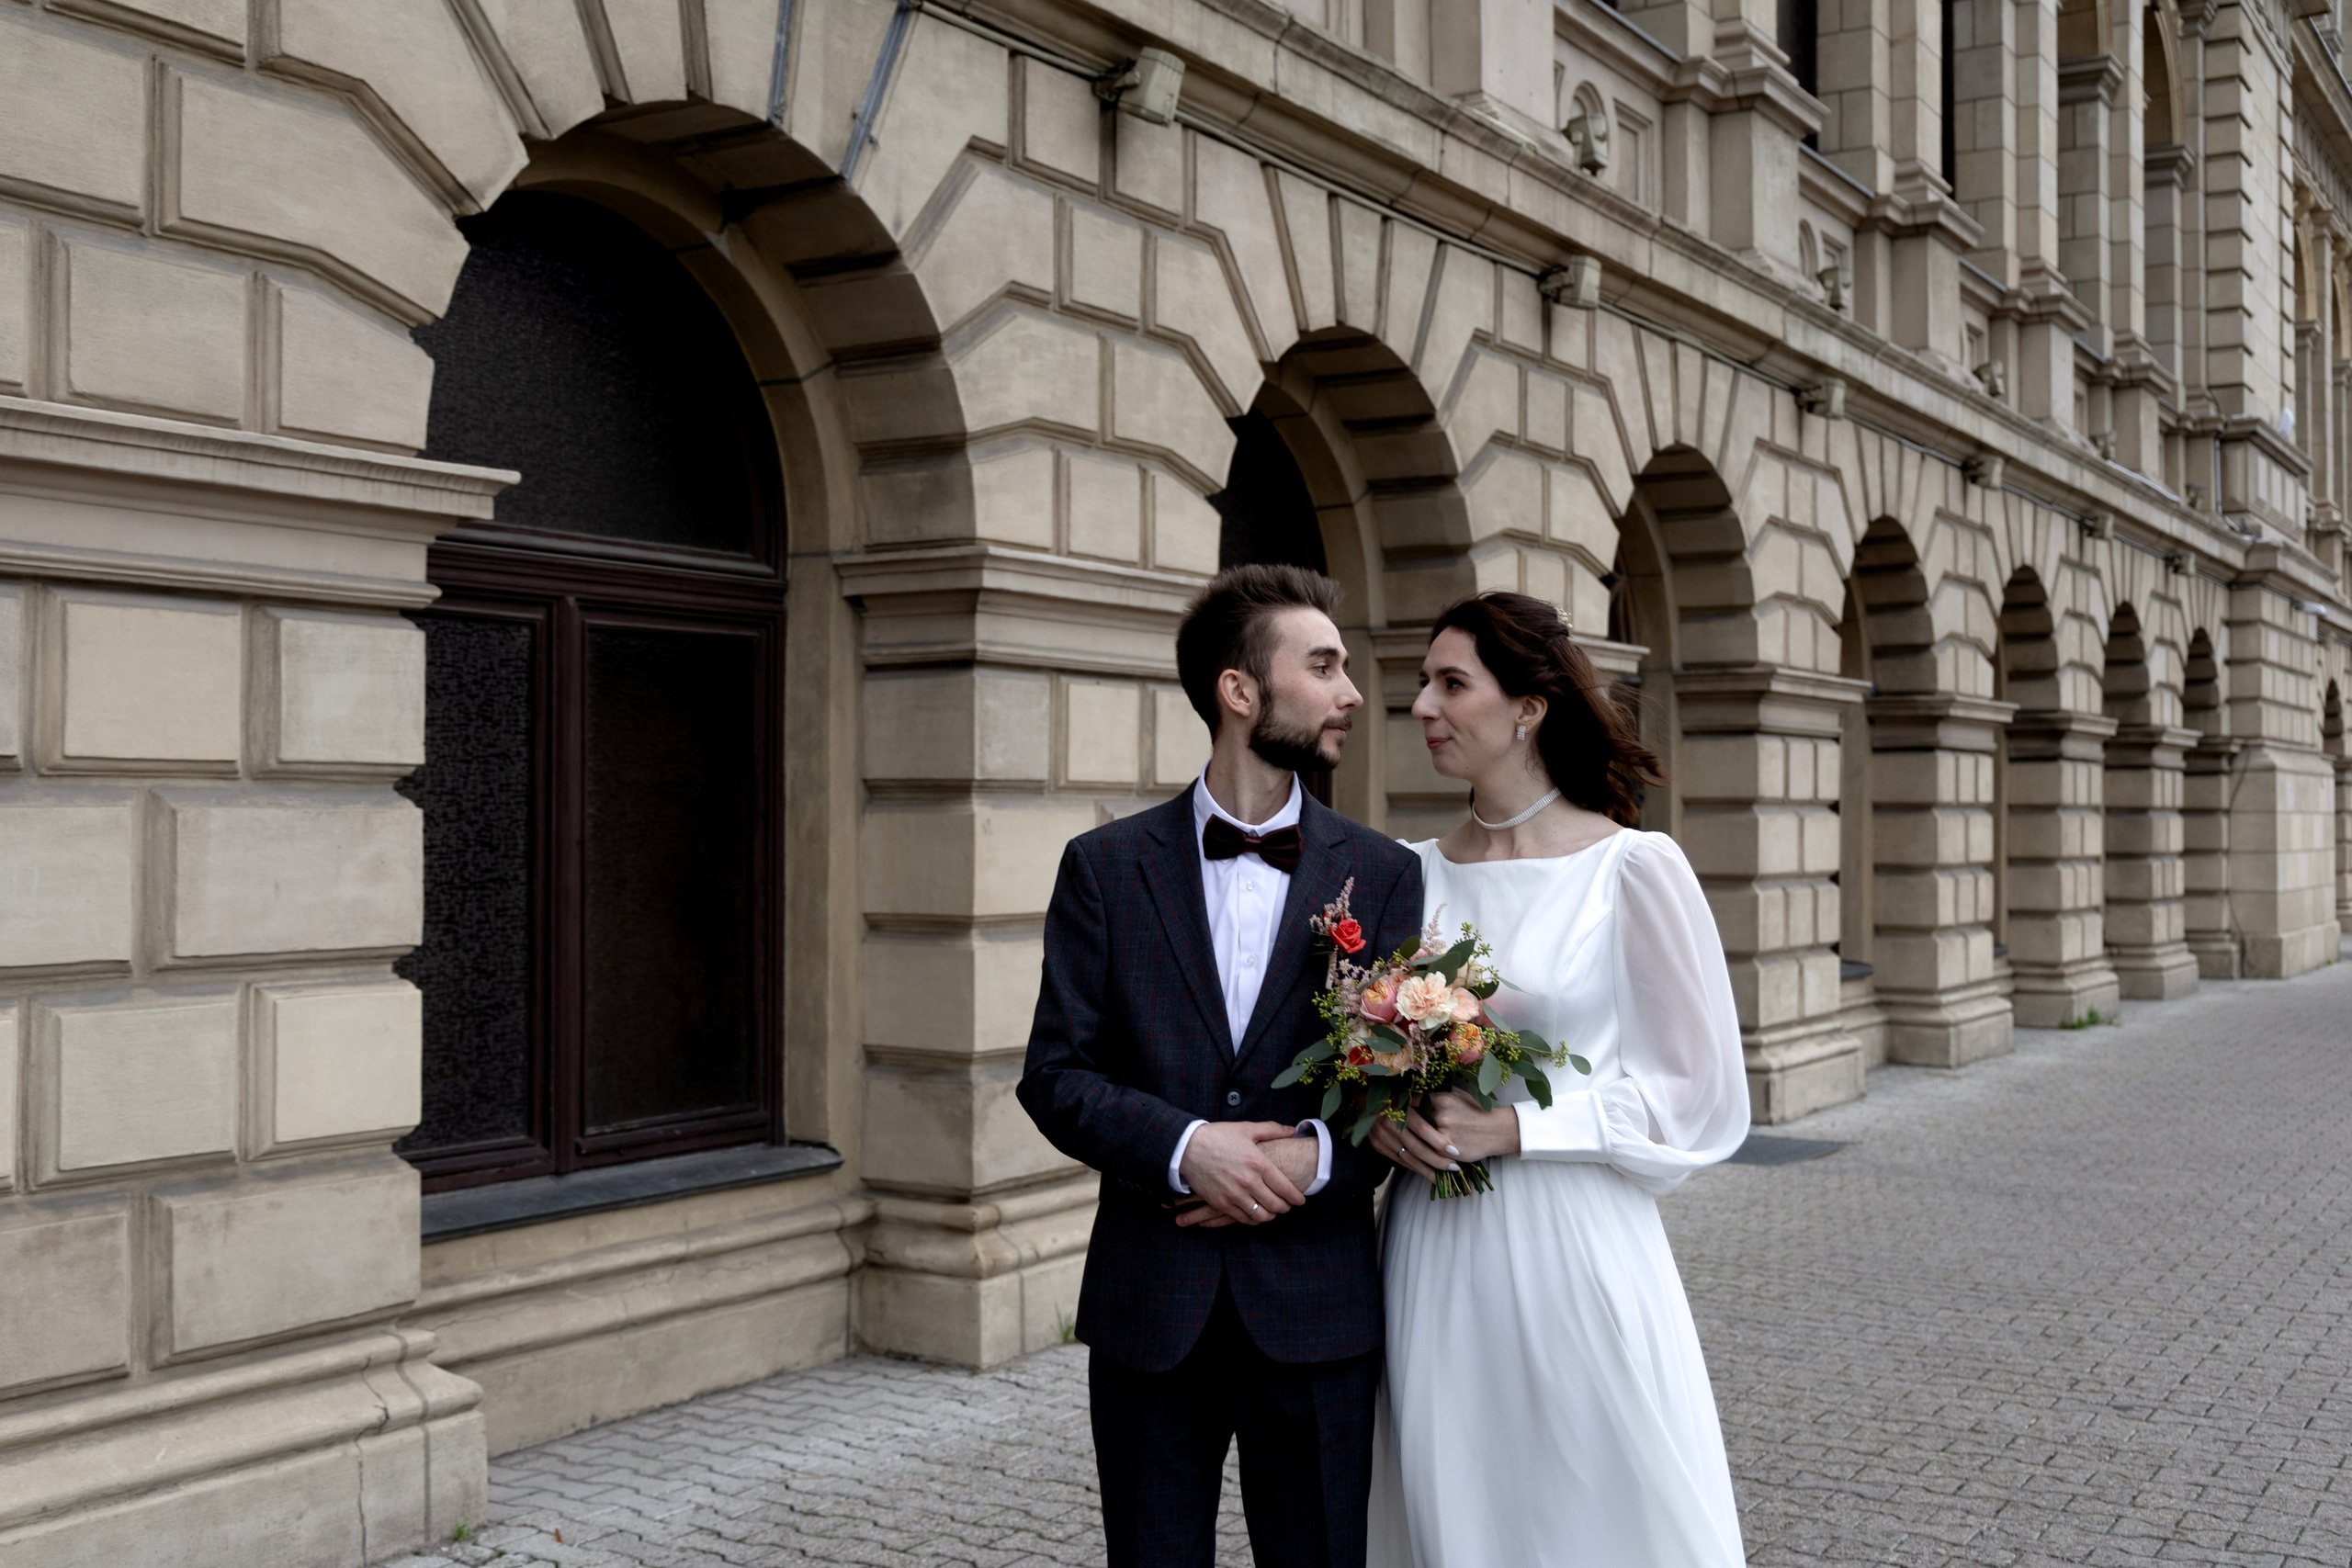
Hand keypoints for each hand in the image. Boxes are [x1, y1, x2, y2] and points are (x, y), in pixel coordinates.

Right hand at [1176, 1121, 1306, 1227]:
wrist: (1187, 1147)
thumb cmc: (1217, 1136)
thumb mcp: (1246, 1129)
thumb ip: (1271, 1130)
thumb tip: (1292, 1130)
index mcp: (1258, 1163)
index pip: (1285, 1187)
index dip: (1296, 1197)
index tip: (1300, 1200)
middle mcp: (1248, 1181)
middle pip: (1276, 1205)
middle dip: (1285, 1208)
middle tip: (1287, 1206)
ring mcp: (1234, 1194)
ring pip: (1261, 1215)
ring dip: (1270, 1216)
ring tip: (1272, 1211)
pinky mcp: (1221, 1203)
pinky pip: (1243, 1219)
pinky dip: (1253, 1219)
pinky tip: (1255, 1214)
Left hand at [1385, 1092, 1520, 1182]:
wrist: (1496, 1130)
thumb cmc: (1475, 1111)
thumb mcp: (1457, 1096)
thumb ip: (1437, 1095)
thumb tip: (1415, 1092)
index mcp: (1442, 1100)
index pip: (1411, 1101)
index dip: (1400, 1105)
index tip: (1393, 1108)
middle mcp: (1441, 1116)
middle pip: (1410, 1121)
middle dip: (1398, 1124)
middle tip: (1387, 1124)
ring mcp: (1444, 1135)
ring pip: (1417, 1139)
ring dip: (1406, 1140)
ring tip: (1396, 1139)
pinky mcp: (1448, 1151)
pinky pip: (1427, 1153)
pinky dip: (1419, 1153)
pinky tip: (1412, 1151)